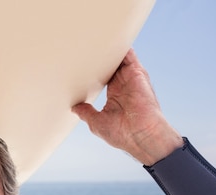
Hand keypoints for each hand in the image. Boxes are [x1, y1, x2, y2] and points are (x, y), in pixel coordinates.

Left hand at [72, 49, 182, 165]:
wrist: (141, 135)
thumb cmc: (123, 134)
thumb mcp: (97, 122)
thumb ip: (86, 112)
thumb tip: (74, 107)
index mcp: (116, 95)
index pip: (104, 77)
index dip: (94, 70)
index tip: (83, 64)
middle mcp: (124, 85)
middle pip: (112, 65)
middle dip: (100, 56)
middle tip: (86, 46)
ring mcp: (131, 79)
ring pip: (120, 58)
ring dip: (109, 49)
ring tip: (95, 38)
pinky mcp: (137, 74)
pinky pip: (129, 56)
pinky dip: (121, 48)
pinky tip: (110, 39)